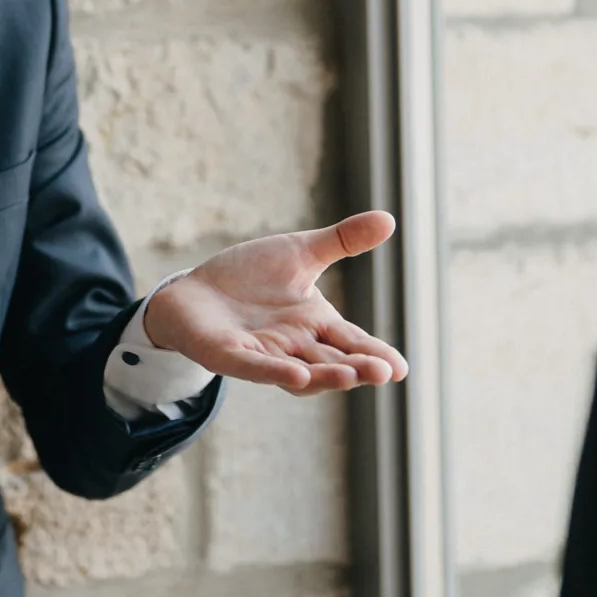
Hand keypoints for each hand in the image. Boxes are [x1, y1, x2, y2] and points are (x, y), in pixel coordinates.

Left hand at [141, 211, 407, 394]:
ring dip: (325, 376)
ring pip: (300, 372)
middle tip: (385, 373)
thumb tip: (389, 220)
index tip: (402, 368)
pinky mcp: (229, 355)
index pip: (352, 342)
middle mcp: (294, 345)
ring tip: (351, 376)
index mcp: (315, 324)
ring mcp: (263, 354)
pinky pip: (255, 368)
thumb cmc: (250, 277)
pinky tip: (296, 373)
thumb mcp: (300, 253)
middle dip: (358, 369)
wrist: (194, 291)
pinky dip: (275, 371)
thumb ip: (343, 241)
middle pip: (332, 362)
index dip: (375, 355)